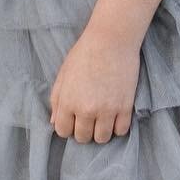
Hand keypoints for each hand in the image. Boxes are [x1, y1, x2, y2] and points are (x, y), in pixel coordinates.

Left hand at [50, 30, 140, 144]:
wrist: (111, 40)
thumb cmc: (84, 53)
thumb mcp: (63, 74)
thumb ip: (56, 100)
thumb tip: (54, 122)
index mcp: (67, 101)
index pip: (63, 131)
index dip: (67, 127)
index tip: (73, 120)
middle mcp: (86, 110)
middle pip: (83, 137)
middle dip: (83, 130)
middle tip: (88, 118)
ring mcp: (107, 110)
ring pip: (102, 138)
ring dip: (101, 131)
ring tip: (102, 118)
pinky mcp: (125, 107)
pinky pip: (121, 131)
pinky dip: (117, 126)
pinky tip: (115, 115)